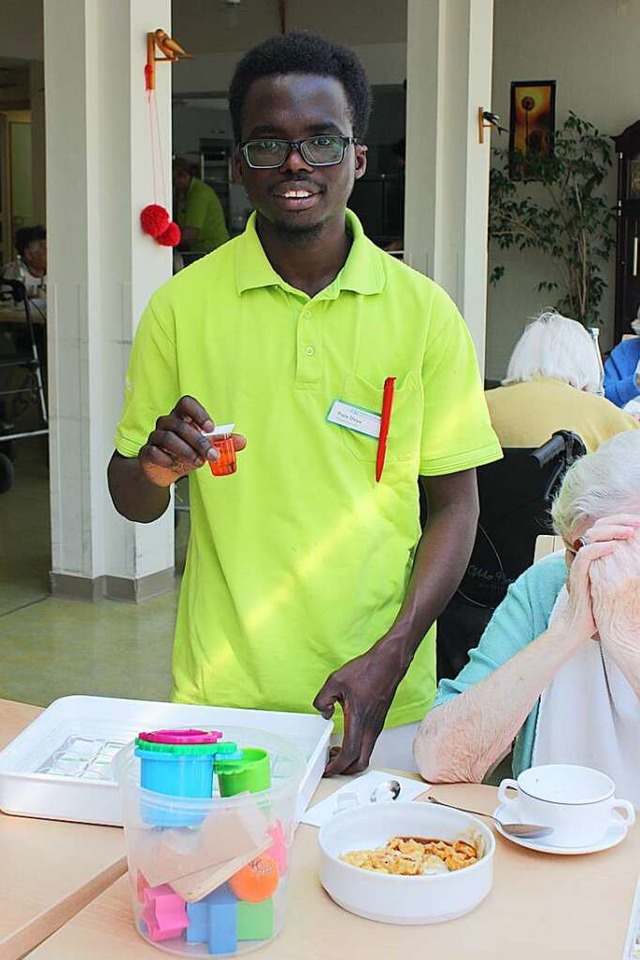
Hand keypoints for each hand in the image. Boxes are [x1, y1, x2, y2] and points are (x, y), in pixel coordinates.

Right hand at [139, 395, 245, 487]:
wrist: (165, 472)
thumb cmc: (186, 453)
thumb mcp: (206, 448)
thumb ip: (223, 443)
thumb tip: (242, 441)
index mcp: (181, 417)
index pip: (186, 403)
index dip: (198, 412)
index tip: (211, 428)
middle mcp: (166, 423)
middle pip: (180, 424)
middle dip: (199, 441)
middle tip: (212, 455)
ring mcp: (154, 437)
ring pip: (166, 437)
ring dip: (185, 450)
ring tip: (198, 462)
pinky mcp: (146, 452)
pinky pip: (153, 452)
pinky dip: (166, 459)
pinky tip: (175, 465)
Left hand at [313, 644, 407, 775]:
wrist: (387, 664)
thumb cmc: (367, 670)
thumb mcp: (335, 681)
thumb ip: (323, 699)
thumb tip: (323, 712)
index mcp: (359, 720)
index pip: (349, 754)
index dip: (337, 766)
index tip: (327, 768)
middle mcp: (370, 728)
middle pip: (361, 763)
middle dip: (344, 770)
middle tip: (331, 765)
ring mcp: (376, 727)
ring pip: (365, 755)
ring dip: (351, 759)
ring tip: (335, 752)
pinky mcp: (378, 723)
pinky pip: (368, 745)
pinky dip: (356, 750)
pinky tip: (346, 739)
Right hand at [557, 515, 639, 641]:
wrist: (576, 627)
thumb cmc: (597, 609)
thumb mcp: (614, 584)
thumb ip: (621, 569)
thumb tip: (638, 559)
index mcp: (596, 555)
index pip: (606, 529)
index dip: (622, 522)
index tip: (638, 523)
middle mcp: (587, 556)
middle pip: (599, 527)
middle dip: (620, 521)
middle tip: (637, 522)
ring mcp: (581, 565)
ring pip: (591, 537)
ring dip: (611, 531)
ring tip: (629, 532)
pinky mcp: (577, 576)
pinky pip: (585, 556)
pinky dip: (599, 548)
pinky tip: (613, 546)